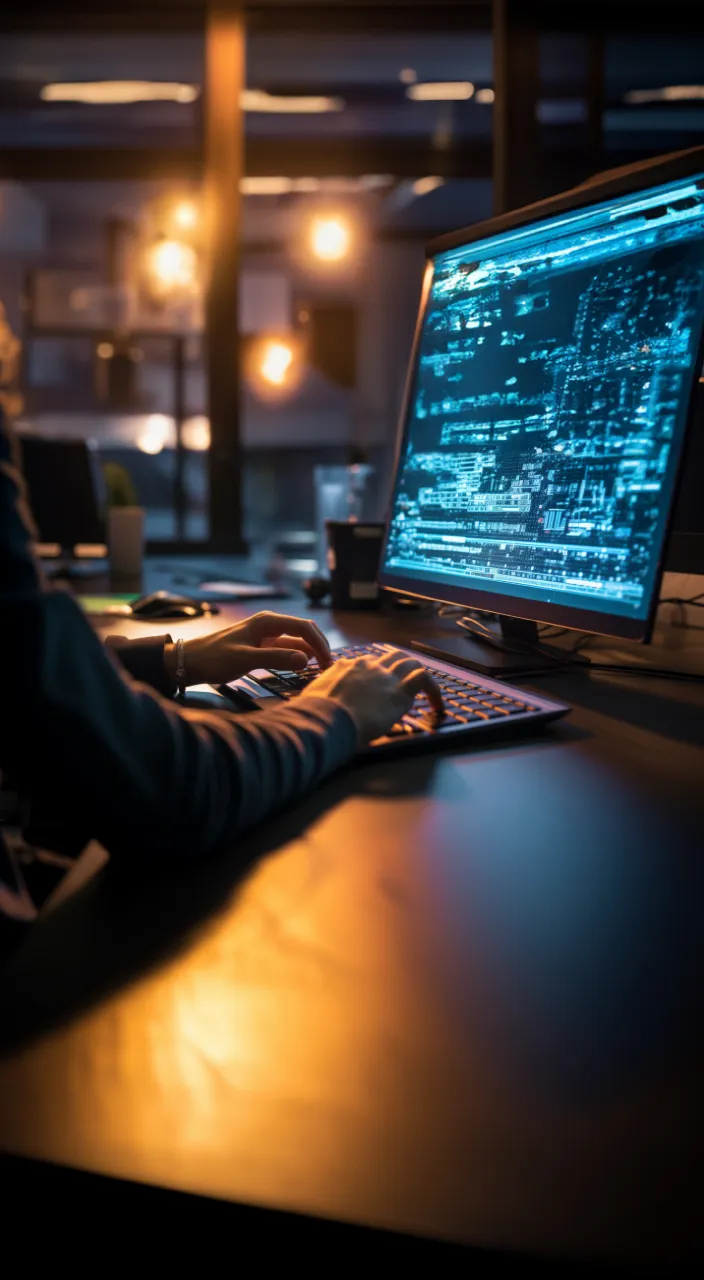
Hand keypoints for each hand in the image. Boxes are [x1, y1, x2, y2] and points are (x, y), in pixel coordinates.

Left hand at [165, 611, 331, 686]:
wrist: (190, 662)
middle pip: (304, 631)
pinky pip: (286, 649)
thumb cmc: (214, 658)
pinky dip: (297, 657)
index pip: (303, 627)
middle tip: (329, 667)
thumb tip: (305, 659)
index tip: (328, 662)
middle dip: (319, 646)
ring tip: (321, 670)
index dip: (319, 643)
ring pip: (296, 641)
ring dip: (310, 652)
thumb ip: (275, 658)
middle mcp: (269, 625)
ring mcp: (266, 636)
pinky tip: (303, 668)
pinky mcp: (261, 647)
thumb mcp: (245, 659)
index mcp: (267, 621)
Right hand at [300, 647, 443, 745]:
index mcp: (346, 666)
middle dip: (399, 665)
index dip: (373, 675)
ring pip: (408, 662)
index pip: (365, 664)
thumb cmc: (315, 714)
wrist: (327, 718)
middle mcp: (367, 665)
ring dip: (416, 673)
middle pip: (390, 656)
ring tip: (426, 690)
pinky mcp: (400, 690)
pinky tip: (437, 706)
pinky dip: (434, 691)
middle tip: (405, 681)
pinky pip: (424, 679)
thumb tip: (319, 698)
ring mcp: (385, 675)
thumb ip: (322, 693)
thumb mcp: (313, 697)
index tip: (374, 690)